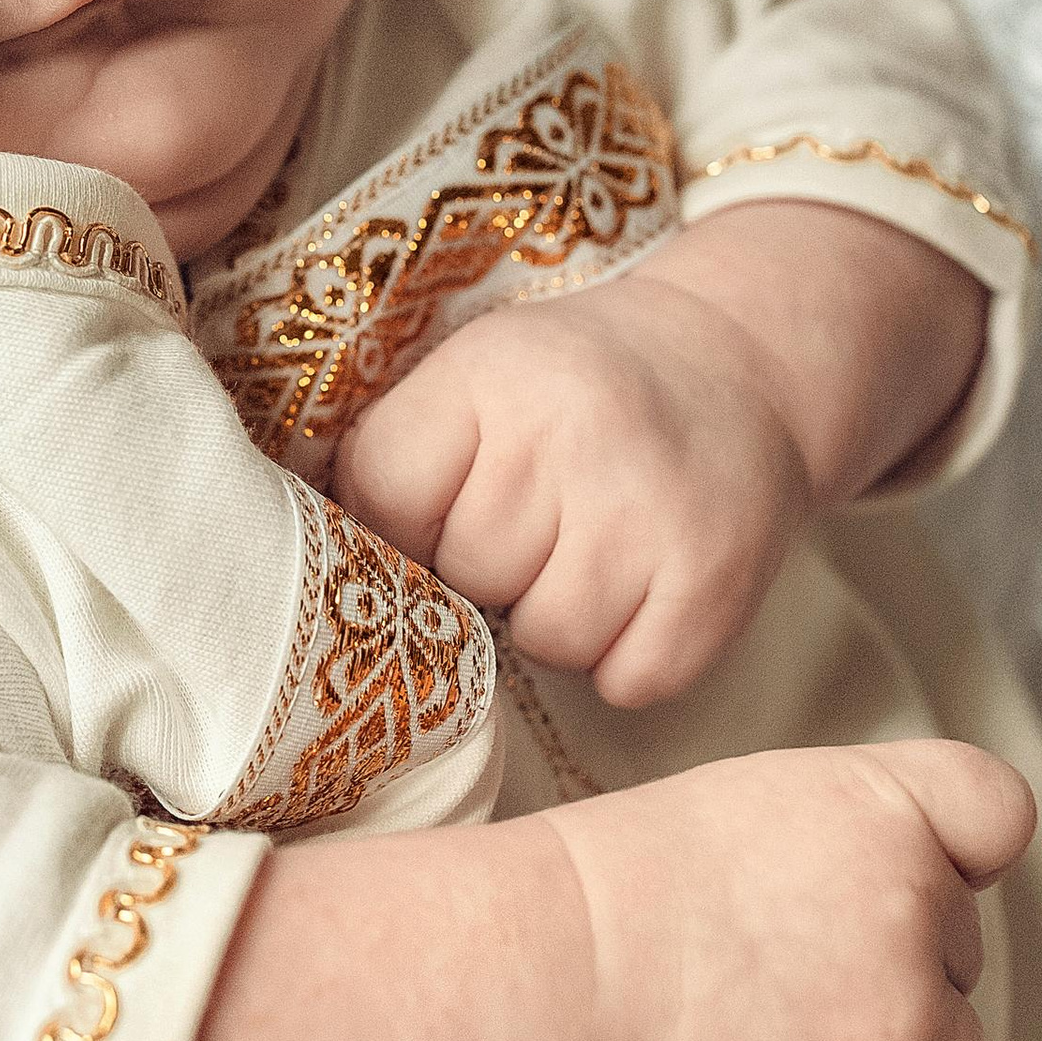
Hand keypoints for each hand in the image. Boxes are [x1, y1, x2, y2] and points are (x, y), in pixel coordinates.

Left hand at [334, 263, 811, 703]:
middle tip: (547, 516)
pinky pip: (627, 682)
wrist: (742, 358)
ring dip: (560, 619)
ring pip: (545, 642)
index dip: (405, 524)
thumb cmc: (580, 384)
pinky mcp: (714, 584)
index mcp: (492, 375)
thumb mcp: (478, 373)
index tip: (449, 504)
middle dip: (491, 568)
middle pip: (465, 578)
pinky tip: (647, 587)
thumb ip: (392, 454)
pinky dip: (630, 658)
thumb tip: (300, 565)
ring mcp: (650, 515)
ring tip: (595, 547)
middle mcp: (573, 437)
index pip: (382, 500)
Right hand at [551, 739, 1022, 1040]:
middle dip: (892, 988)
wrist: (556, 982)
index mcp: (885, 806)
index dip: (959, 854)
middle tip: (778, 1002)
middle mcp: (919, 902)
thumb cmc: (620, 896)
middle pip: (959, 963)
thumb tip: (912, 896)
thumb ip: (851, 839)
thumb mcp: (753, 810)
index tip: (913, 881)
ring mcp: (908, 1016)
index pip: (992, 810)